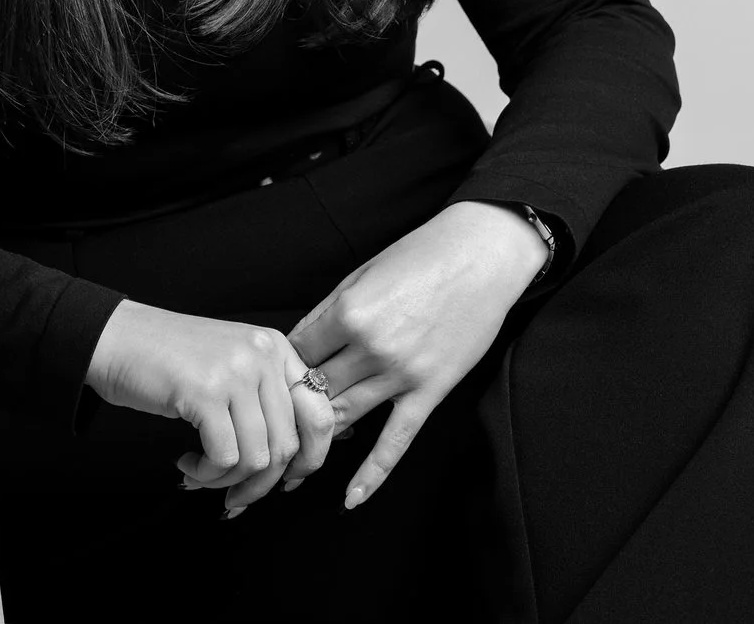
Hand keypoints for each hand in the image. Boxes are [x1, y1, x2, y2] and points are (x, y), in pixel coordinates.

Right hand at [83, 300, 337, 515]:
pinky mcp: (205, 392)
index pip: (320, 412)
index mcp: (276, 348)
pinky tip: (187, 463)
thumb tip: (298, 461)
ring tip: (201, 474)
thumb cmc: (168, 361)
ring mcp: (236, 372)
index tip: (287, 480)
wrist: (114, 339)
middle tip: (235, 496)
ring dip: (227, 482)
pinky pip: (224, 458)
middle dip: (261, 484)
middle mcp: (263, 355)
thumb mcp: (231, 366)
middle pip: (288, 444)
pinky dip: (206, 474)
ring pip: (258, 458)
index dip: (310, 457)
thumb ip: (265, 399)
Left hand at [288, 201, 547, 509]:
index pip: (296, 355)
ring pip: (344, 417)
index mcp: (348, 313)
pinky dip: (372, 473)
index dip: (281, 368)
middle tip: (274, 424)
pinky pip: (396, 441)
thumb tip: (293, 349)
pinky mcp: (429, 391)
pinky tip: (351, 498)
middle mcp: (371, 348)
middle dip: (292, 407)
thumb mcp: (360, 274)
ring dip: (318, 437)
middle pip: (314, 391)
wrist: (481, 255)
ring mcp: (401, 374)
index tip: (273, 379)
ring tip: (293, 461)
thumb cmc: (418, 257)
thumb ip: (325, 314)